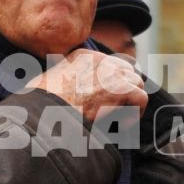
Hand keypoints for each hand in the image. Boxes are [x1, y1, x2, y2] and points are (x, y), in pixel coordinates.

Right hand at [24, 48, 146, 121]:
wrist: (45, 113)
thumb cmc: (41, 106)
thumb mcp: (50, 85)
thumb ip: (65, 82)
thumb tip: (73, 96)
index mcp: (82, 56)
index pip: (111, 64)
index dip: (112, 84)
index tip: (105, 103)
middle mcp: (99, 59)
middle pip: (127, 71)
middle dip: (125, 91)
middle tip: (115, 111)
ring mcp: (111, 72)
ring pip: (137, 83)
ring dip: (130, 103)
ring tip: (118, 120)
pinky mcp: (120, 88)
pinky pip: (141, 98)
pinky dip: (135, 114)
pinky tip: (120, 127)